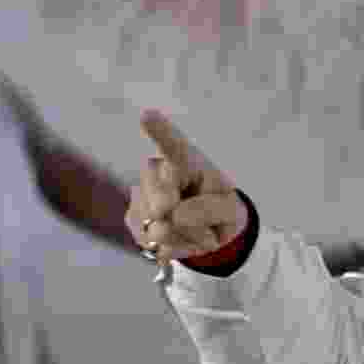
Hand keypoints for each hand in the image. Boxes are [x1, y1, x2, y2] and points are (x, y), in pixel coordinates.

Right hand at [124, 109, 248, 262]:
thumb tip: (174, 214)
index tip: (148, 115)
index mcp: (186, 160)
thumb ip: (211, 209)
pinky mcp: (134, 219)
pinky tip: (181, 236)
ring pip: (160, 226)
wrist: (208, 228)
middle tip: (201, 216)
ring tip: (196, 227)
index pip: (173, 145)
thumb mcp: (230, 208)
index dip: (160, 131)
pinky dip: (176, 247)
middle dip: (187, 217)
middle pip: (164, 199)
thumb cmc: (219, 205)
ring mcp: (141, 195)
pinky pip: (155, 243)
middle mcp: (157, 171)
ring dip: (186, 236)